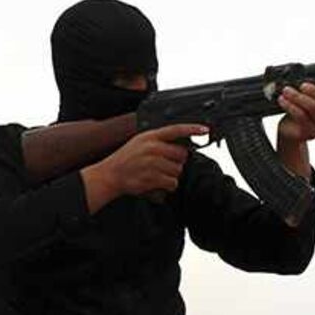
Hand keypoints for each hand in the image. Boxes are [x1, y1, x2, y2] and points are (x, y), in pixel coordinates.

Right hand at [82, 123, 207, 208]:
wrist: (111, 175)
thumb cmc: (126, 160)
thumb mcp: (139, 142)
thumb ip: (158, 141)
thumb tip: (180, 145)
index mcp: (150, 137)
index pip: (176, 130)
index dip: (192, 129)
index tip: (204, 129)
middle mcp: (153, 148)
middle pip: (181, 154)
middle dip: (177, 161)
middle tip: (164, 165)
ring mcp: (153, 163)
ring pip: (178, 170)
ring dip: (171, 175)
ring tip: (157, 174)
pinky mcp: (153, 177)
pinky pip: (172, 182)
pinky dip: (168, 185)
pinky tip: (157, 182)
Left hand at [276, 83, 314, 143]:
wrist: (289, 130)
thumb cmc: (303, 110)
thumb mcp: (312, 99)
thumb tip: (310, 75)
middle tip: (303, 85)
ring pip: (313, 108)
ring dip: (298, 96)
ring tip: (287, 90)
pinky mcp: (307, 133)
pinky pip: (300, 116)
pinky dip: (290, 105)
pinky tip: (283, 99)